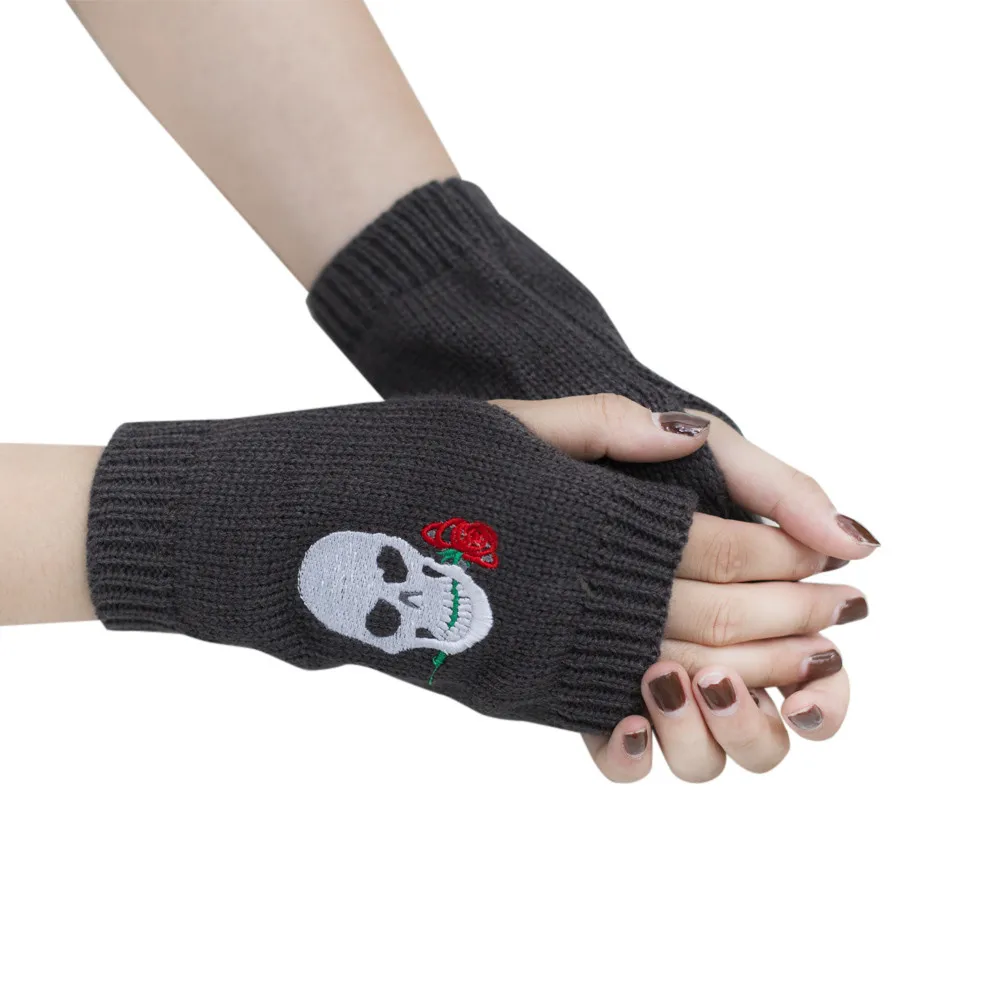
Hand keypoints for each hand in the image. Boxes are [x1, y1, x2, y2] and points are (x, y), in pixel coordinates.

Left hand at [496, 395, 876, 782]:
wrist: (514, 462)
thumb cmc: (624, 451)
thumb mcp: (702, 453)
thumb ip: (776, 487)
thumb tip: (853, 540)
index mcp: (748, 604)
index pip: (811, 667)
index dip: (823, 681)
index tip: (816, 655)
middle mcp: (704, 651)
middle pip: (766, 732)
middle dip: (756, 718)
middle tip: (720, 681)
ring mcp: (647, 677)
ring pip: (702, 758)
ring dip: (703, 739)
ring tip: (670, 683)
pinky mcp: (588, 693)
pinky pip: (619, 759)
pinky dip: (630, 756)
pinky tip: (625, 721)